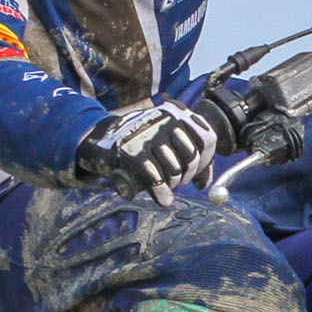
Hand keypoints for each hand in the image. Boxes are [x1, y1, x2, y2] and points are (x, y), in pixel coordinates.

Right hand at [75, 101, 218, 205]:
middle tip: (178, 181)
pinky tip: (164, 199)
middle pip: (192, 156)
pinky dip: (161, 192)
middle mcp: (165, 119)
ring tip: (167, 185)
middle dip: (187, 175)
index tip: (196, 173)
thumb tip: (204, 185)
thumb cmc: (143, 142)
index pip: (207, 139)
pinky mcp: (132, 151)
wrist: (105, 138)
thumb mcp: (167, 140)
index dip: (205, 161)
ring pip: (175, 169)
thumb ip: (189, 154)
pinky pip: (156, 176)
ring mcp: (148, 134)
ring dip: (174, 184)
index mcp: (177, 112)